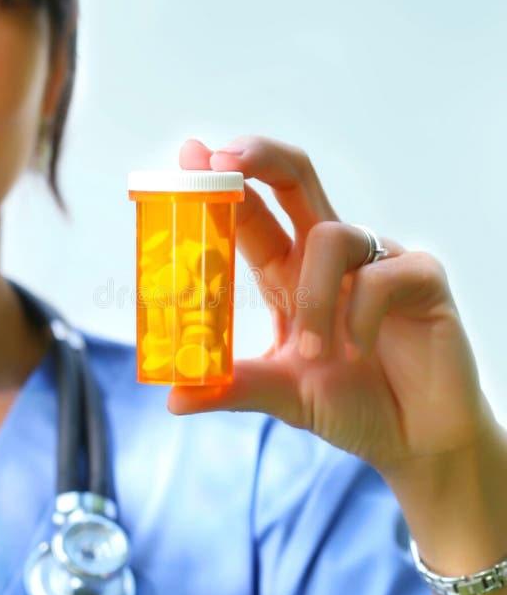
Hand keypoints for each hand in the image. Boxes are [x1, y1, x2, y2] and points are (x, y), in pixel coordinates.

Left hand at [167, 135, 495, 475]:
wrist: (416, 441)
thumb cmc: (352, 405)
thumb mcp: (283, 394)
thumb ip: (235, 387)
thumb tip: (173, 398)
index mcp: (290, 273)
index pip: (252, 213)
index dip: (222, 183)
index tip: (190, 153)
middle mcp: (329, 257)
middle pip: (294, 179)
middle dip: (259, 158)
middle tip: (223, 160)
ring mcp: (376, 261)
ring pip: (329, 237)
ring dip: (312, 297)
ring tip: (316, 351)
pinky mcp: (421, 278)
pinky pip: (380, 276)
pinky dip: (359, 317)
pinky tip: (359, 351)